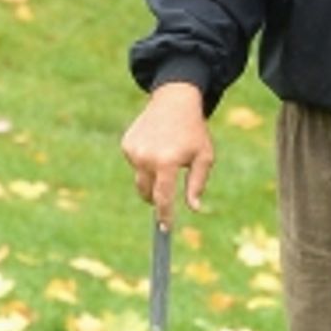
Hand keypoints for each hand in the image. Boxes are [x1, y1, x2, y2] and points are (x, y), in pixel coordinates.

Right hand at [121, 81, 214, 225]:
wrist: (175, 101)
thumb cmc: (194, 131)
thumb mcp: (204, 157)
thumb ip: (196, 184)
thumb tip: (194, 208)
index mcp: (167, 162)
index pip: (163, 198)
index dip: (164, 215)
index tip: (165, 229)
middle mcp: (146, 157)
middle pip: (147, 193)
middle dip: (156, 199)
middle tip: (167, 193)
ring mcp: (133, 150)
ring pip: (140, 178)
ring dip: (152, 177)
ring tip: (167, 156)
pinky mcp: (127, 144)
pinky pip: (135, 164)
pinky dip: (145, 162)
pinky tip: (156, 146)